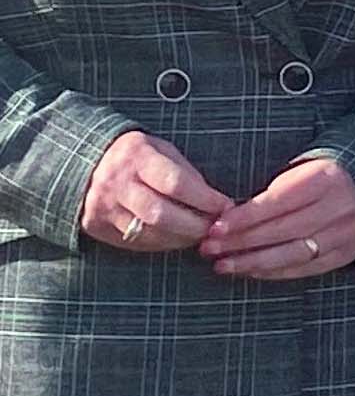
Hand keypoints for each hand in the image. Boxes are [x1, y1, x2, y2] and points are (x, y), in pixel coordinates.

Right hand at [80, 131, 229, 251]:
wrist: (87, 163)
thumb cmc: (139, 156)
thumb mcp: (162, 150)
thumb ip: (186, 174)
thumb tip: (218, 203)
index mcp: (136, 156)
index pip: (175, 183)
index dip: (205, 199)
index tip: (226, 206)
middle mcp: (116, 183)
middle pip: (161, 214)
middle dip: (195, 225)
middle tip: (217, 229)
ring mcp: (103, 207)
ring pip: (148, 233)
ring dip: (181, 239)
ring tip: (202, 236)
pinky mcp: (96, 226)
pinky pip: (134, 242)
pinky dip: (162, 244)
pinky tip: (179, 240)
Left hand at [203, 157, 354, 279]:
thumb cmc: (317, 179)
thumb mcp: (298, 173)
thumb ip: (268, 194)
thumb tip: (224, 221)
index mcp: (326, 179)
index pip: (276, 202)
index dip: (243, 218)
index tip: (214, 229)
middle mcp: (340, 206)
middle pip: (283, 230)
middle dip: (241, 242)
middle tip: (208, 249)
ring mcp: (346, 232)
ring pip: (293, 253)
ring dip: (252, 261)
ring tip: (222, 265)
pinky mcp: (347, 252)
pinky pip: (306, 268)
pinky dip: (275, 272)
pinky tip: (250, 271)